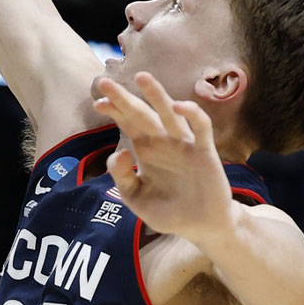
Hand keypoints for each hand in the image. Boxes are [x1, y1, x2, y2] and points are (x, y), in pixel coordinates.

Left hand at [92, 72, 233, 241]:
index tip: (98, 103)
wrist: (201, 227)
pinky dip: (192, 114)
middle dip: (124, 98)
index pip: (127, 123)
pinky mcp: (205, 152)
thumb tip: (118, 152)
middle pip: (142, 114)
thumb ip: (122, 178)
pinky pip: (201, 127)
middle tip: (105, 82)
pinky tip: (178, 106)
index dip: (114, 111)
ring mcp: (184, 144)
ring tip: (141, 77)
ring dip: (157, 95)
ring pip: (169, 113)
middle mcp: (162, 141)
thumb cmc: (168, 211)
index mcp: (145, 150)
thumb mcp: (136, 199)